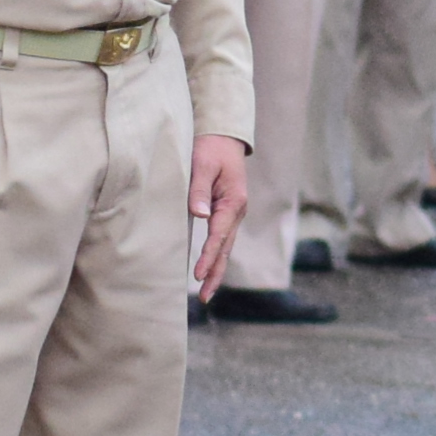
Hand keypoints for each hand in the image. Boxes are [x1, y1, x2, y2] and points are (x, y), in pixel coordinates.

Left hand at [188, 135, 250, 302]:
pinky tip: (209, 268)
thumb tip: (200, 215)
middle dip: (216, 273)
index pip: (219, 235)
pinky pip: (223, 239)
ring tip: (206, 292)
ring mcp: (234, 213)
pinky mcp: (227, 213)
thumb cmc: (210, 149)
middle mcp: (237, 211)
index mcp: (233, 201)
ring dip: (217, 269)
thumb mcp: (202, 165)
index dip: (208, 256)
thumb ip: (198, 190)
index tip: (198, 275)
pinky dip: (217, 256)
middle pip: (226, 248)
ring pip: (226, 247)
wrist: (224, 138)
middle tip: (204, 297)